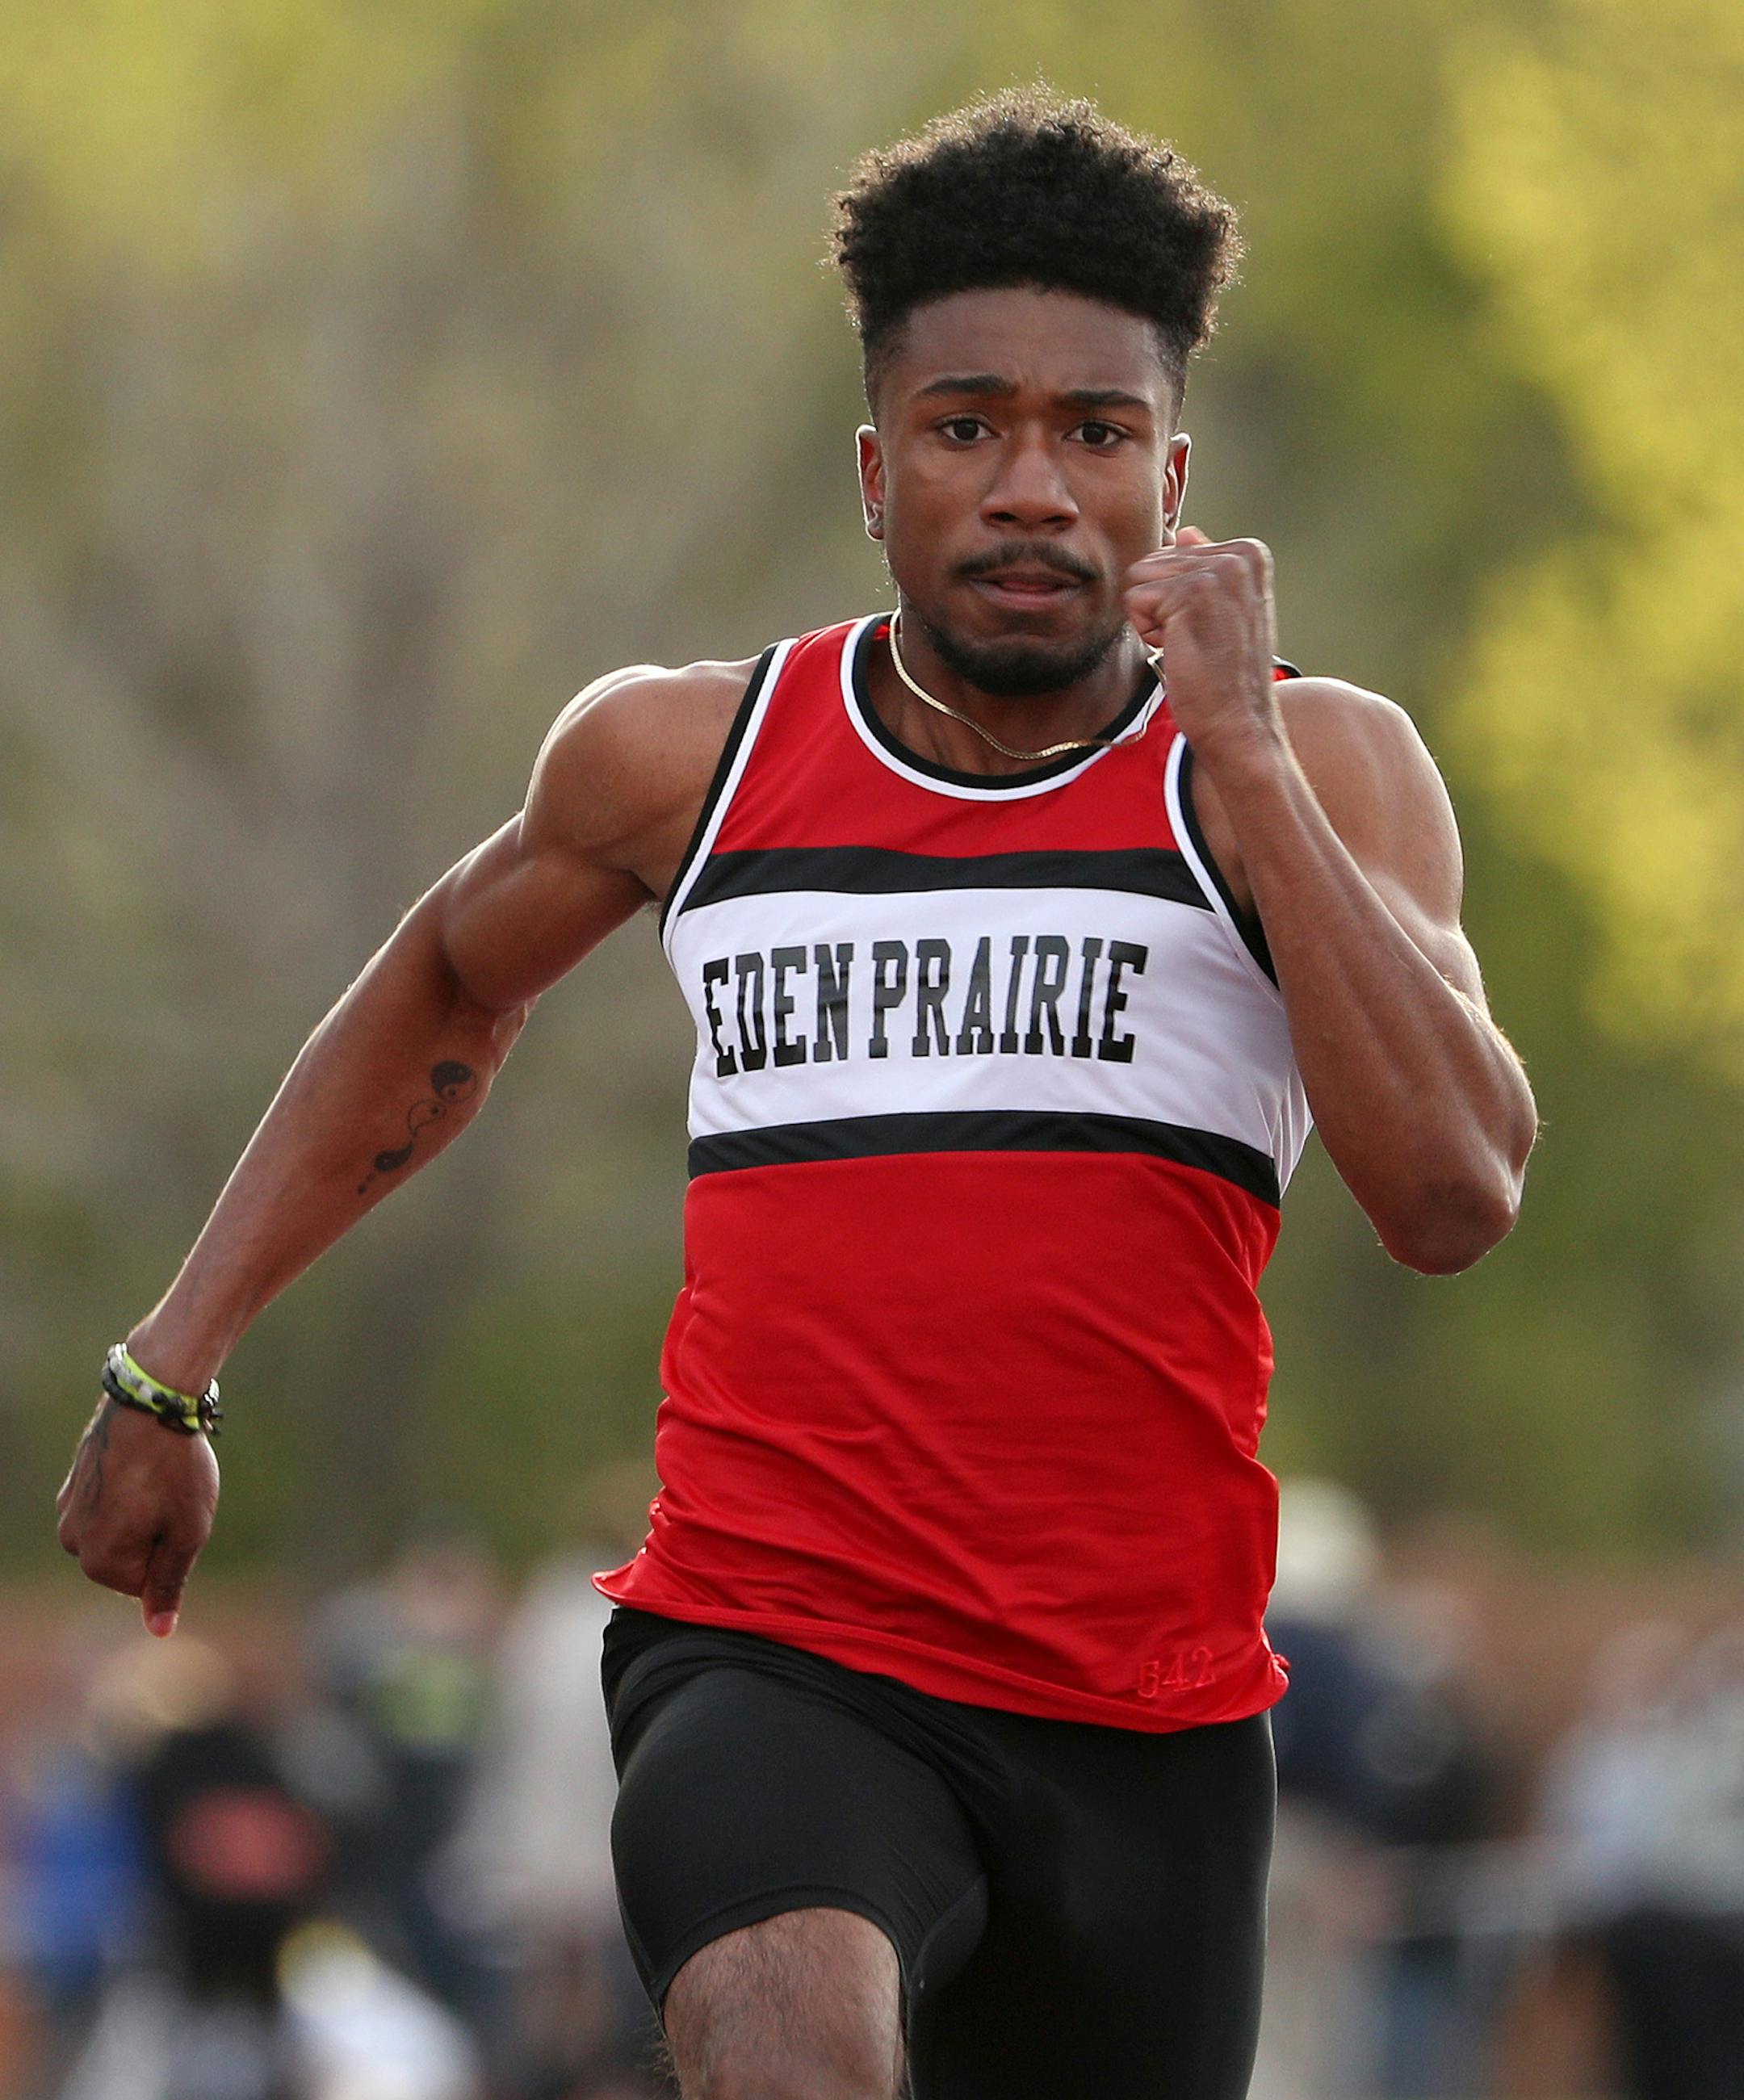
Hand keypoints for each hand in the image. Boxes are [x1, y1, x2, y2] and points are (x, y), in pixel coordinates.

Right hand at [57, 1397, 218, 1636]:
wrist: (151, 1403)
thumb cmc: (176, 1471)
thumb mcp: (187, 1534)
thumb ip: (169, 1585)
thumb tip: (159, 1631)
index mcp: (100, 1563)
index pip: (146, 1585)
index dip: (175, 1552)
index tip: (180, 1515)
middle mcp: (73, 1542)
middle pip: (131, 1559)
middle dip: (157, 1535)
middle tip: (173, 1496)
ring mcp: (69, 1510)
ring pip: (121, 1530)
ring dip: (145, 1513)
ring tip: (159, 1479)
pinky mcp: (74, 1482)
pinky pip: (111, 1504)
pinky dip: (131, 1492)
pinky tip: (144, 1466)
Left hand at [1124, 528, 1282, 763]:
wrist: (1239, 721)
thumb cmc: (1227, 675)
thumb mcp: (1227, 610)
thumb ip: (1206, 567)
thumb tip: (1186, 532)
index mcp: (1250, 552)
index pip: (1175, 554)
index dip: (1177, 597)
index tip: (1210, 627)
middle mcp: (1239, 553)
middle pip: (1154, 561)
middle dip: (1162, 605)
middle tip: (1197, 639)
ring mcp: (1217, 570)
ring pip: (1140, 578)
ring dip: (1153, 619)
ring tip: (1190, 643)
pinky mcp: (1190, 593)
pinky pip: (1134, 599)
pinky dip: (1148, 632)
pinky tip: (1180, 650)